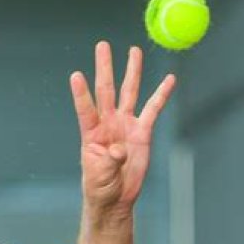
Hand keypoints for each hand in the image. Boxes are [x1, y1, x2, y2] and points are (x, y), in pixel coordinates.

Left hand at [70, 41, 175, 218]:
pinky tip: (168, 79)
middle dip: (105, 67)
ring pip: (129, 92)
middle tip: (102, 45)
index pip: (85, 108)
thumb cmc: (100, 186)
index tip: (75, 75)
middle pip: (106, 90)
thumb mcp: (100, 175)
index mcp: (91, 132)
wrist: (115, 197)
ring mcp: (125, 124)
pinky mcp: (142, 132)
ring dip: (132, 71)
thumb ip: (109, 161)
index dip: (81, 93)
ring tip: (133, 50)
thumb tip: (120, 150)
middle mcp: (107, 123)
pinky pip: (153, 109)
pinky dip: (161, 94)